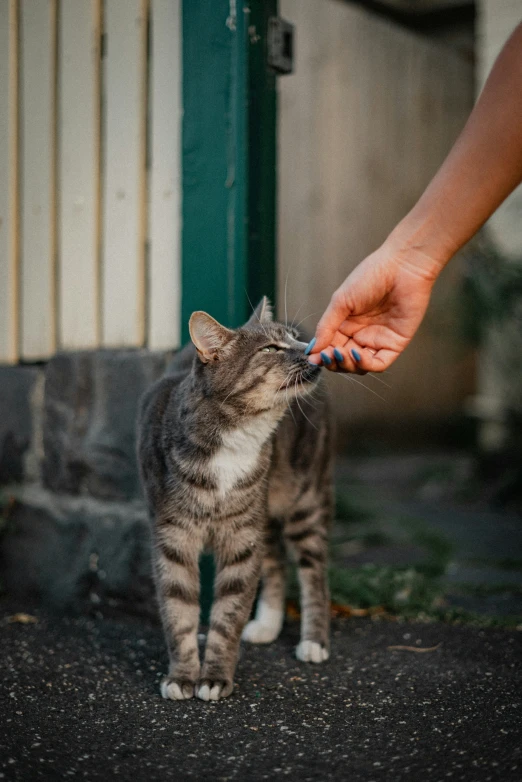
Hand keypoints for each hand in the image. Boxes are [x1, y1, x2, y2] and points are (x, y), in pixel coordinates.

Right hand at [308, 239, 440, 373]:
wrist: (402, 267)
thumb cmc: (371, 276)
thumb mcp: (340, 301)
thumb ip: (326, 327)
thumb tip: (312, 349)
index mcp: (347, 323)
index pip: (331, 347)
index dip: (322, 355)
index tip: (314, 358)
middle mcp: (362, 334)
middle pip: (344, 360)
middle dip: (333, 362)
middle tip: (327, 355)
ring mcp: (378, 340)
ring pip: (359, 366)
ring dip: (347, 365)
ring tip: (340, 353)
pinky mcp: (395, 344)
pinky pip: (378, 363)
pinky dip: (365, 364)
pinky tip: (356, 354)